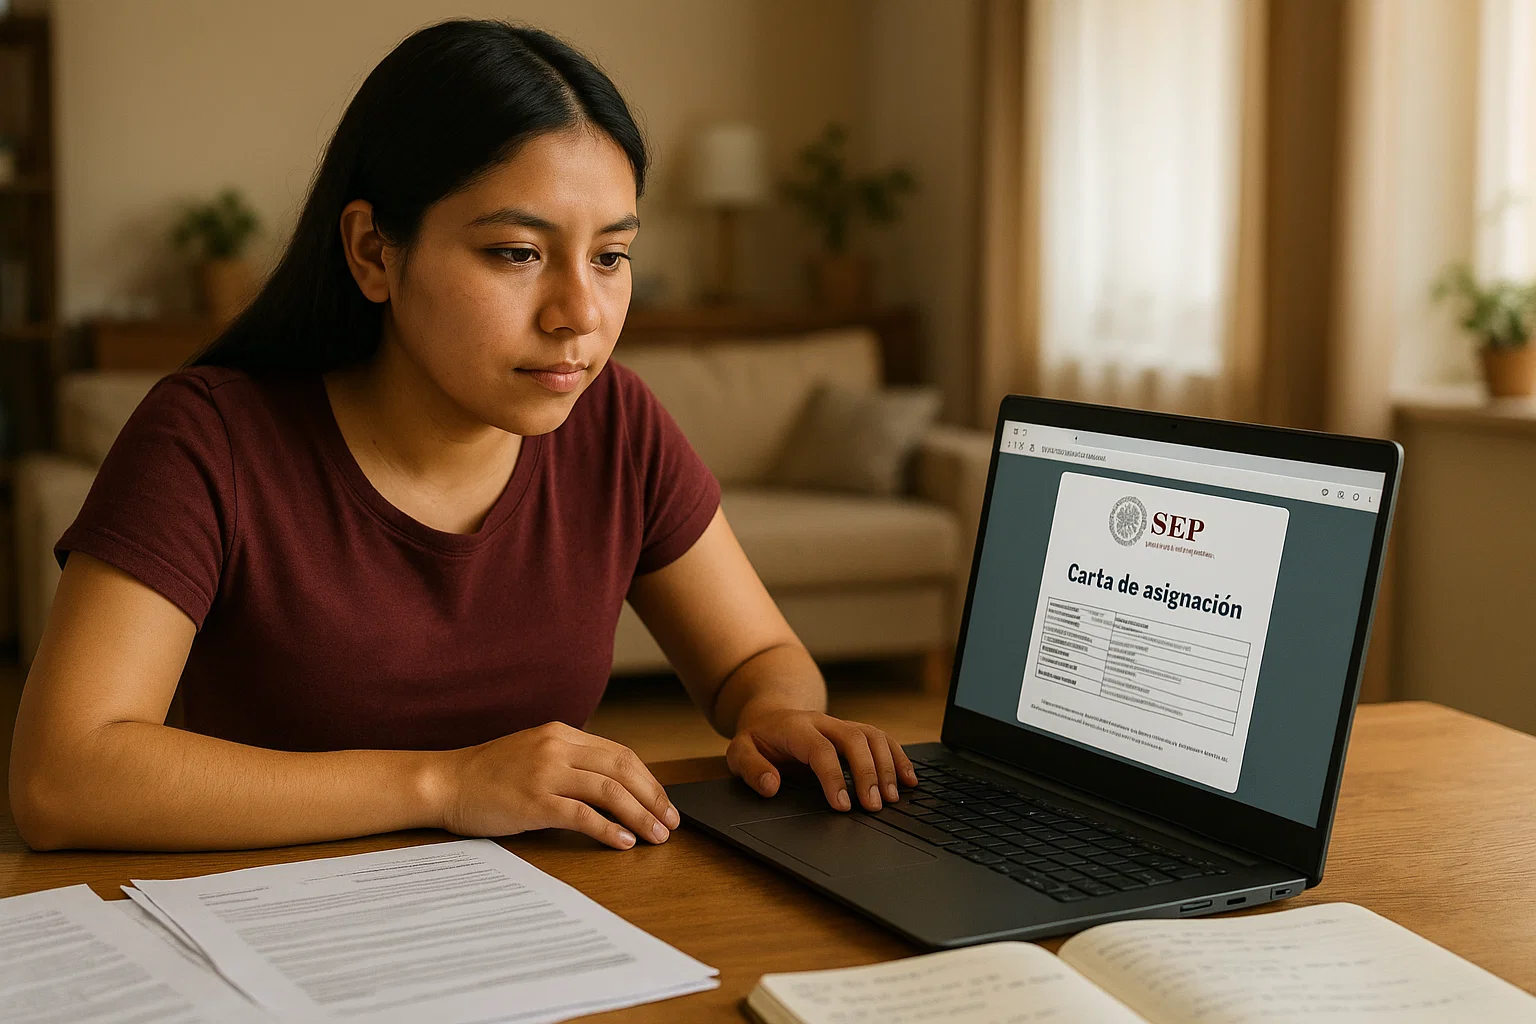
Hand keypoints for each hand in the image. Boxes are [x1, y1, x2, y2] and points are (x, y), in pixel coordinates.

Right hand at [436, 722, 678, 849]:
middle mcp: (557, 747)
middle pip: (622, 769)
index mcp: (561, 733)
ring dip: (640, 815)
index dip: (648, 780)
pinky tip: (624, 841)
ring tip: (656, 836)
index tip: (663, 802)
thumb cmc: (488, 775)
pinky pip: (583, 815)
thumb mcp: (534, 753)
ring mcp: (545, 772)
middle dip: (653, 797)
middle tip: (671, 822)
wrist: (444, 783)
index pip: (620, 753)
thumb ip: (569, 762)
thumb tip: (613, 787)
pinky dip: (609, 829)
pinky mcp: (534, 801)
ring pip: (609, 791)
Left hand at [727, 708, 918, 811]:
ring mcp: (842, 724)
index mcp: (795, 727)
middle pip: (854, 739)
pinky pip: (882, 738)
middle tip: (875, 807)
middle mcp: (824, 722)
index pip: (820, 749)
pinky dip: (898, 758)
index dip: (833, 777)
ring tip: (893, 798)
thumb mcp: (739, 752)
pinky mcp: (855, 731)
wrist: (771, 714)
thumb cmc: (758, 739)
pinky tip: (909, 780)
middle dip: (868, 773)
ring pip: (873, 736)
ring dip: (887, 766)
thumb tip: (771, 786)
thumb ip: (751, 768)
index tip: (842, 806)